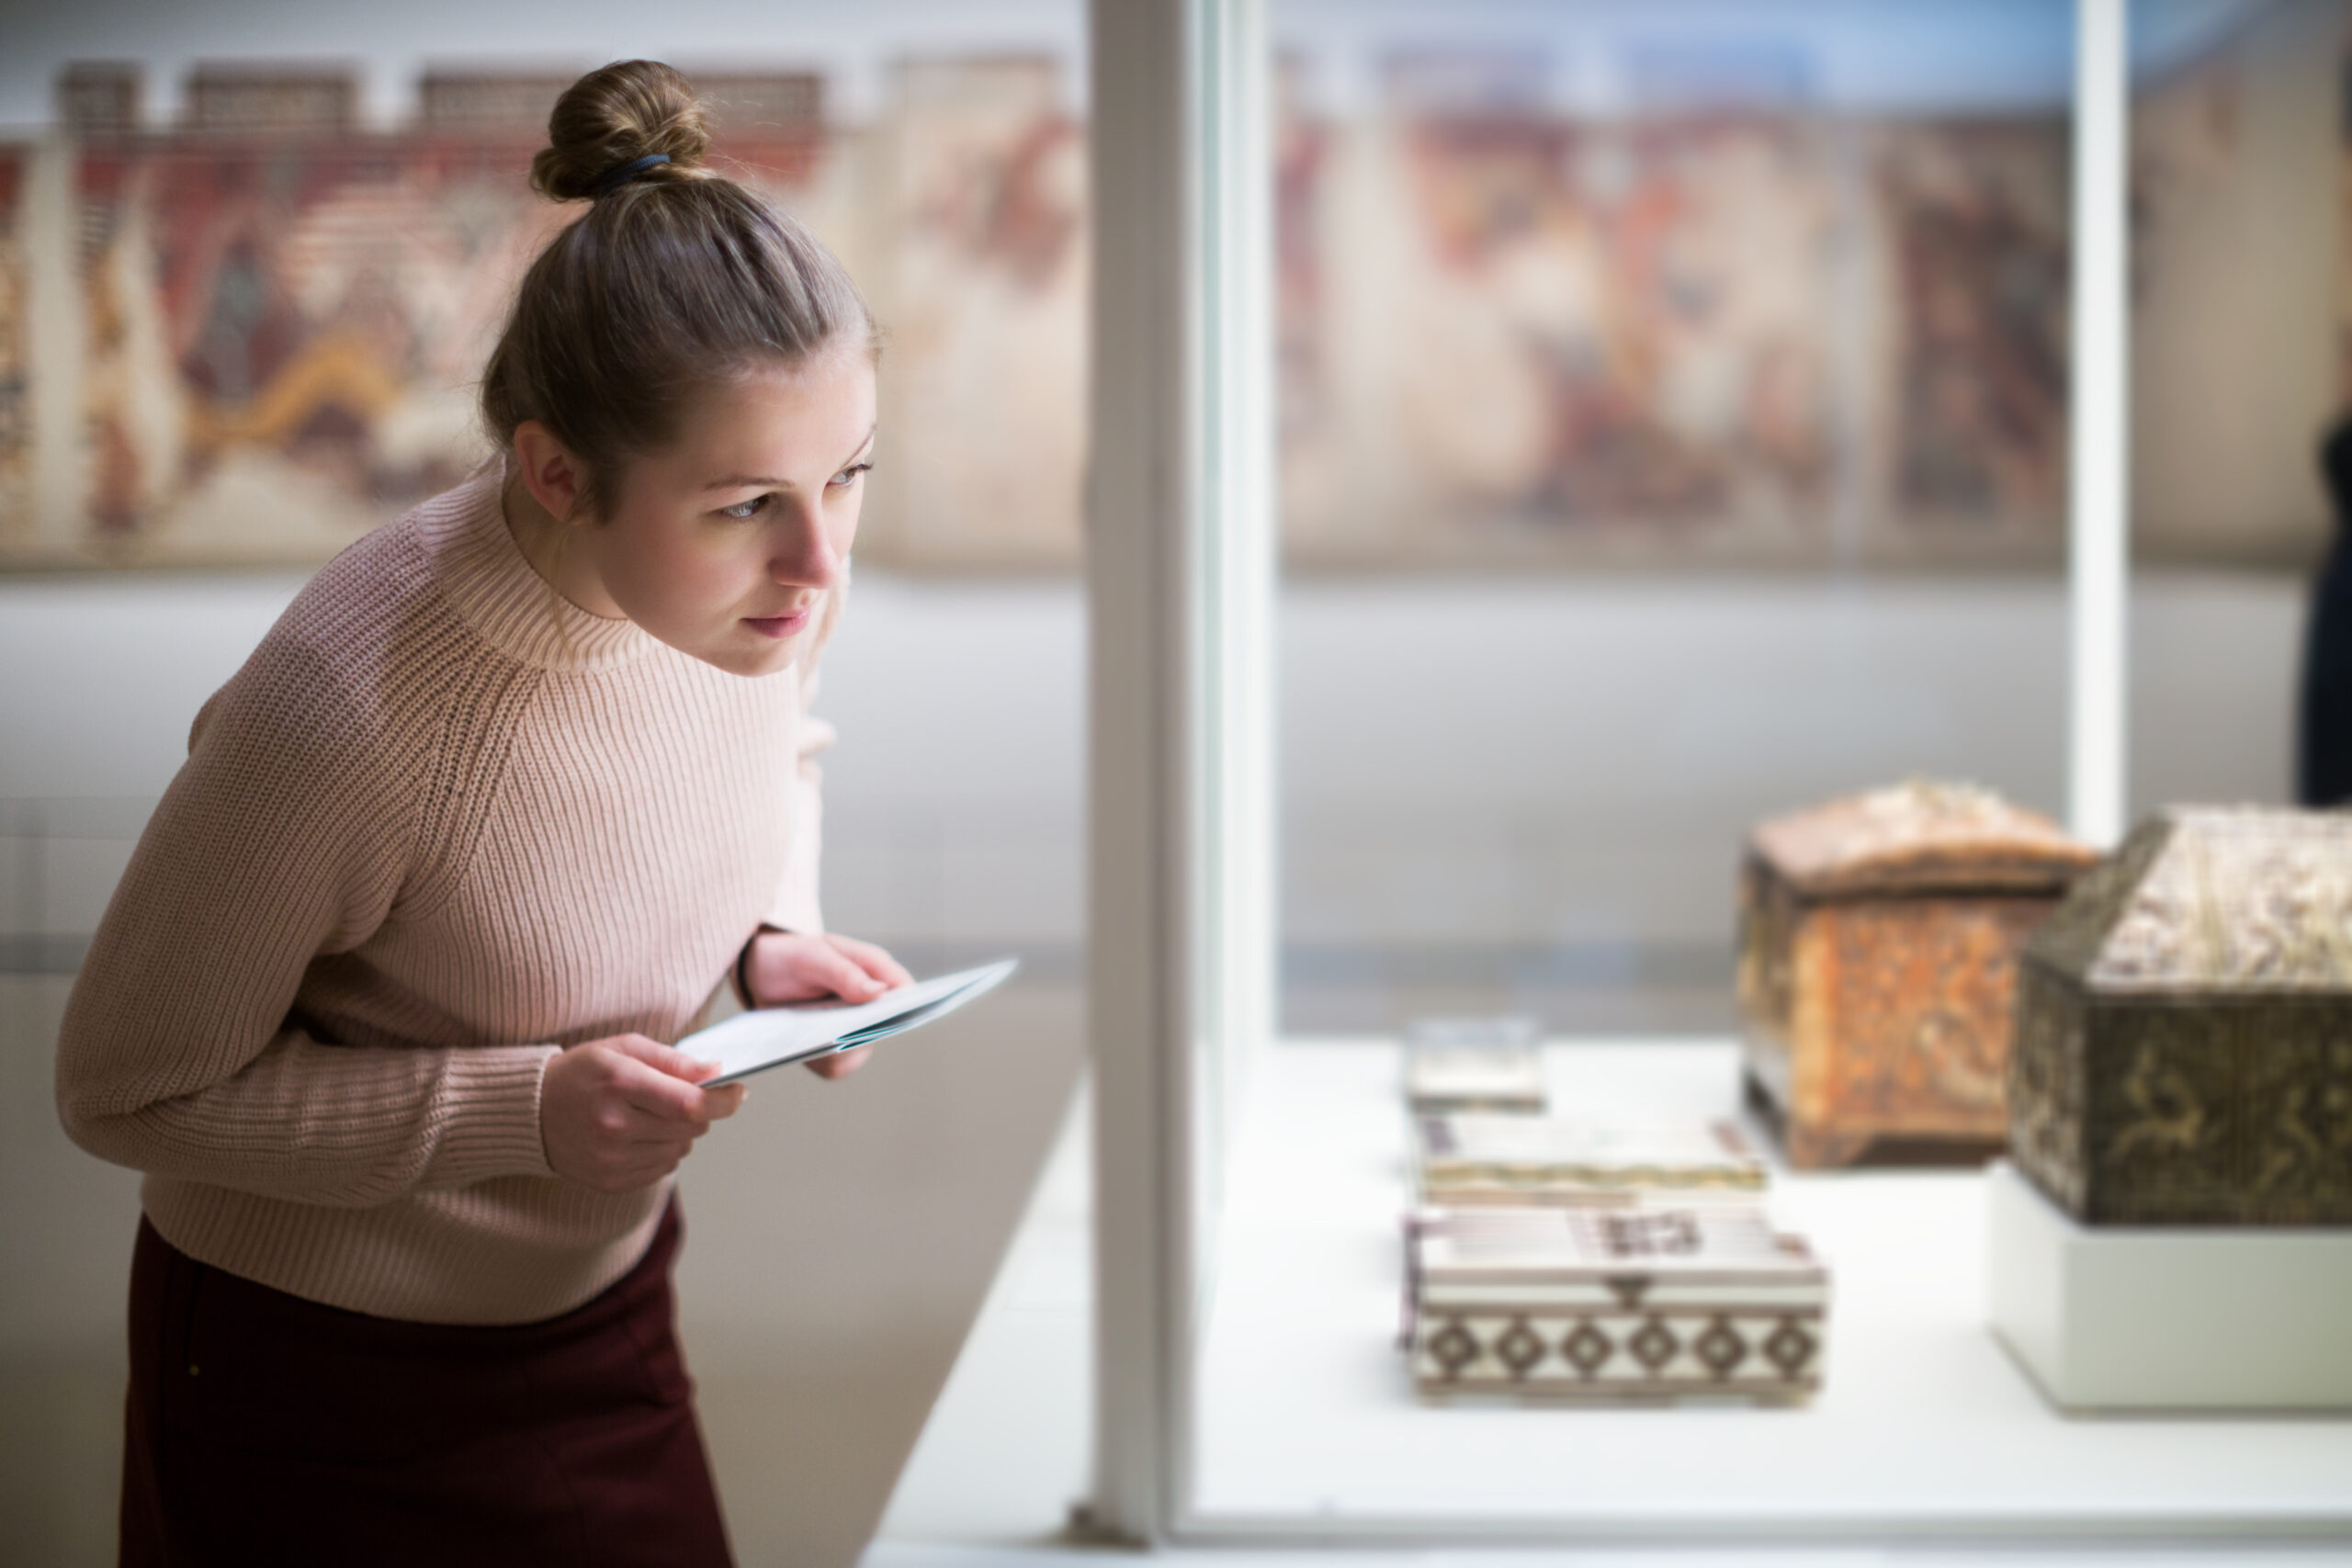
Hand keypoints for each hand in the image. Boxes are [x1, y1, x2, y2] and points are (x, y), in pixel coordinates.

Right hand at [541, 1034, 745, 1192]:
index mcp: (619, 1084)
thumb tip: (716, 1072)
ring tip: (654, 1114)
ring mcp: (611, 1158)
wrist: (530, 1112)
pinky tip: (641, 1134)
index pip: (690, 1103)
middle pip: (691, 1127)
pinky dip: (664, 1150)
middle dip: (701, 1111)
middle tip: (687, 1096)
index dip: (723, 1100)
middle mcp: (614, 1126)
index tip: (738, 1091)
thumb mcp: (624, 1048)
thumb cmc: (583, 1073)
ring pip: (681, 1149)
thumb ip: (673, 1059)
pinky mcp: (610, 1181)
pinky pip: (663, 1168)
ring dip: (681, 1131)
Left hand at [743, 930, 913, 1080]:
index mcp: (875, 970)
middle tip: (832, 1031)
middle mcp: (872, 1002)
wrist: (760, 976)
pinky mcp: (837, 1051)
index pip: (906, 991)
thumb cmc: (792, 958)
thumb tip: (880, 992)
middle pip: (886, 1028)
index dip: (907, 1006)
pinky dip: (819, 1059)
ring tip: (809, 1034)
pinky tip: (802, 1044)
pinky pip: (837, 1066)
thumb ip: (845, 973)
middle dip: (860, 1032)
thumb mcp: (812, 957)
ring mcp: (856, 1028)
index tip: (887, 1017)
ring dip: (836, 1049)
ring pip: (860, 1052)